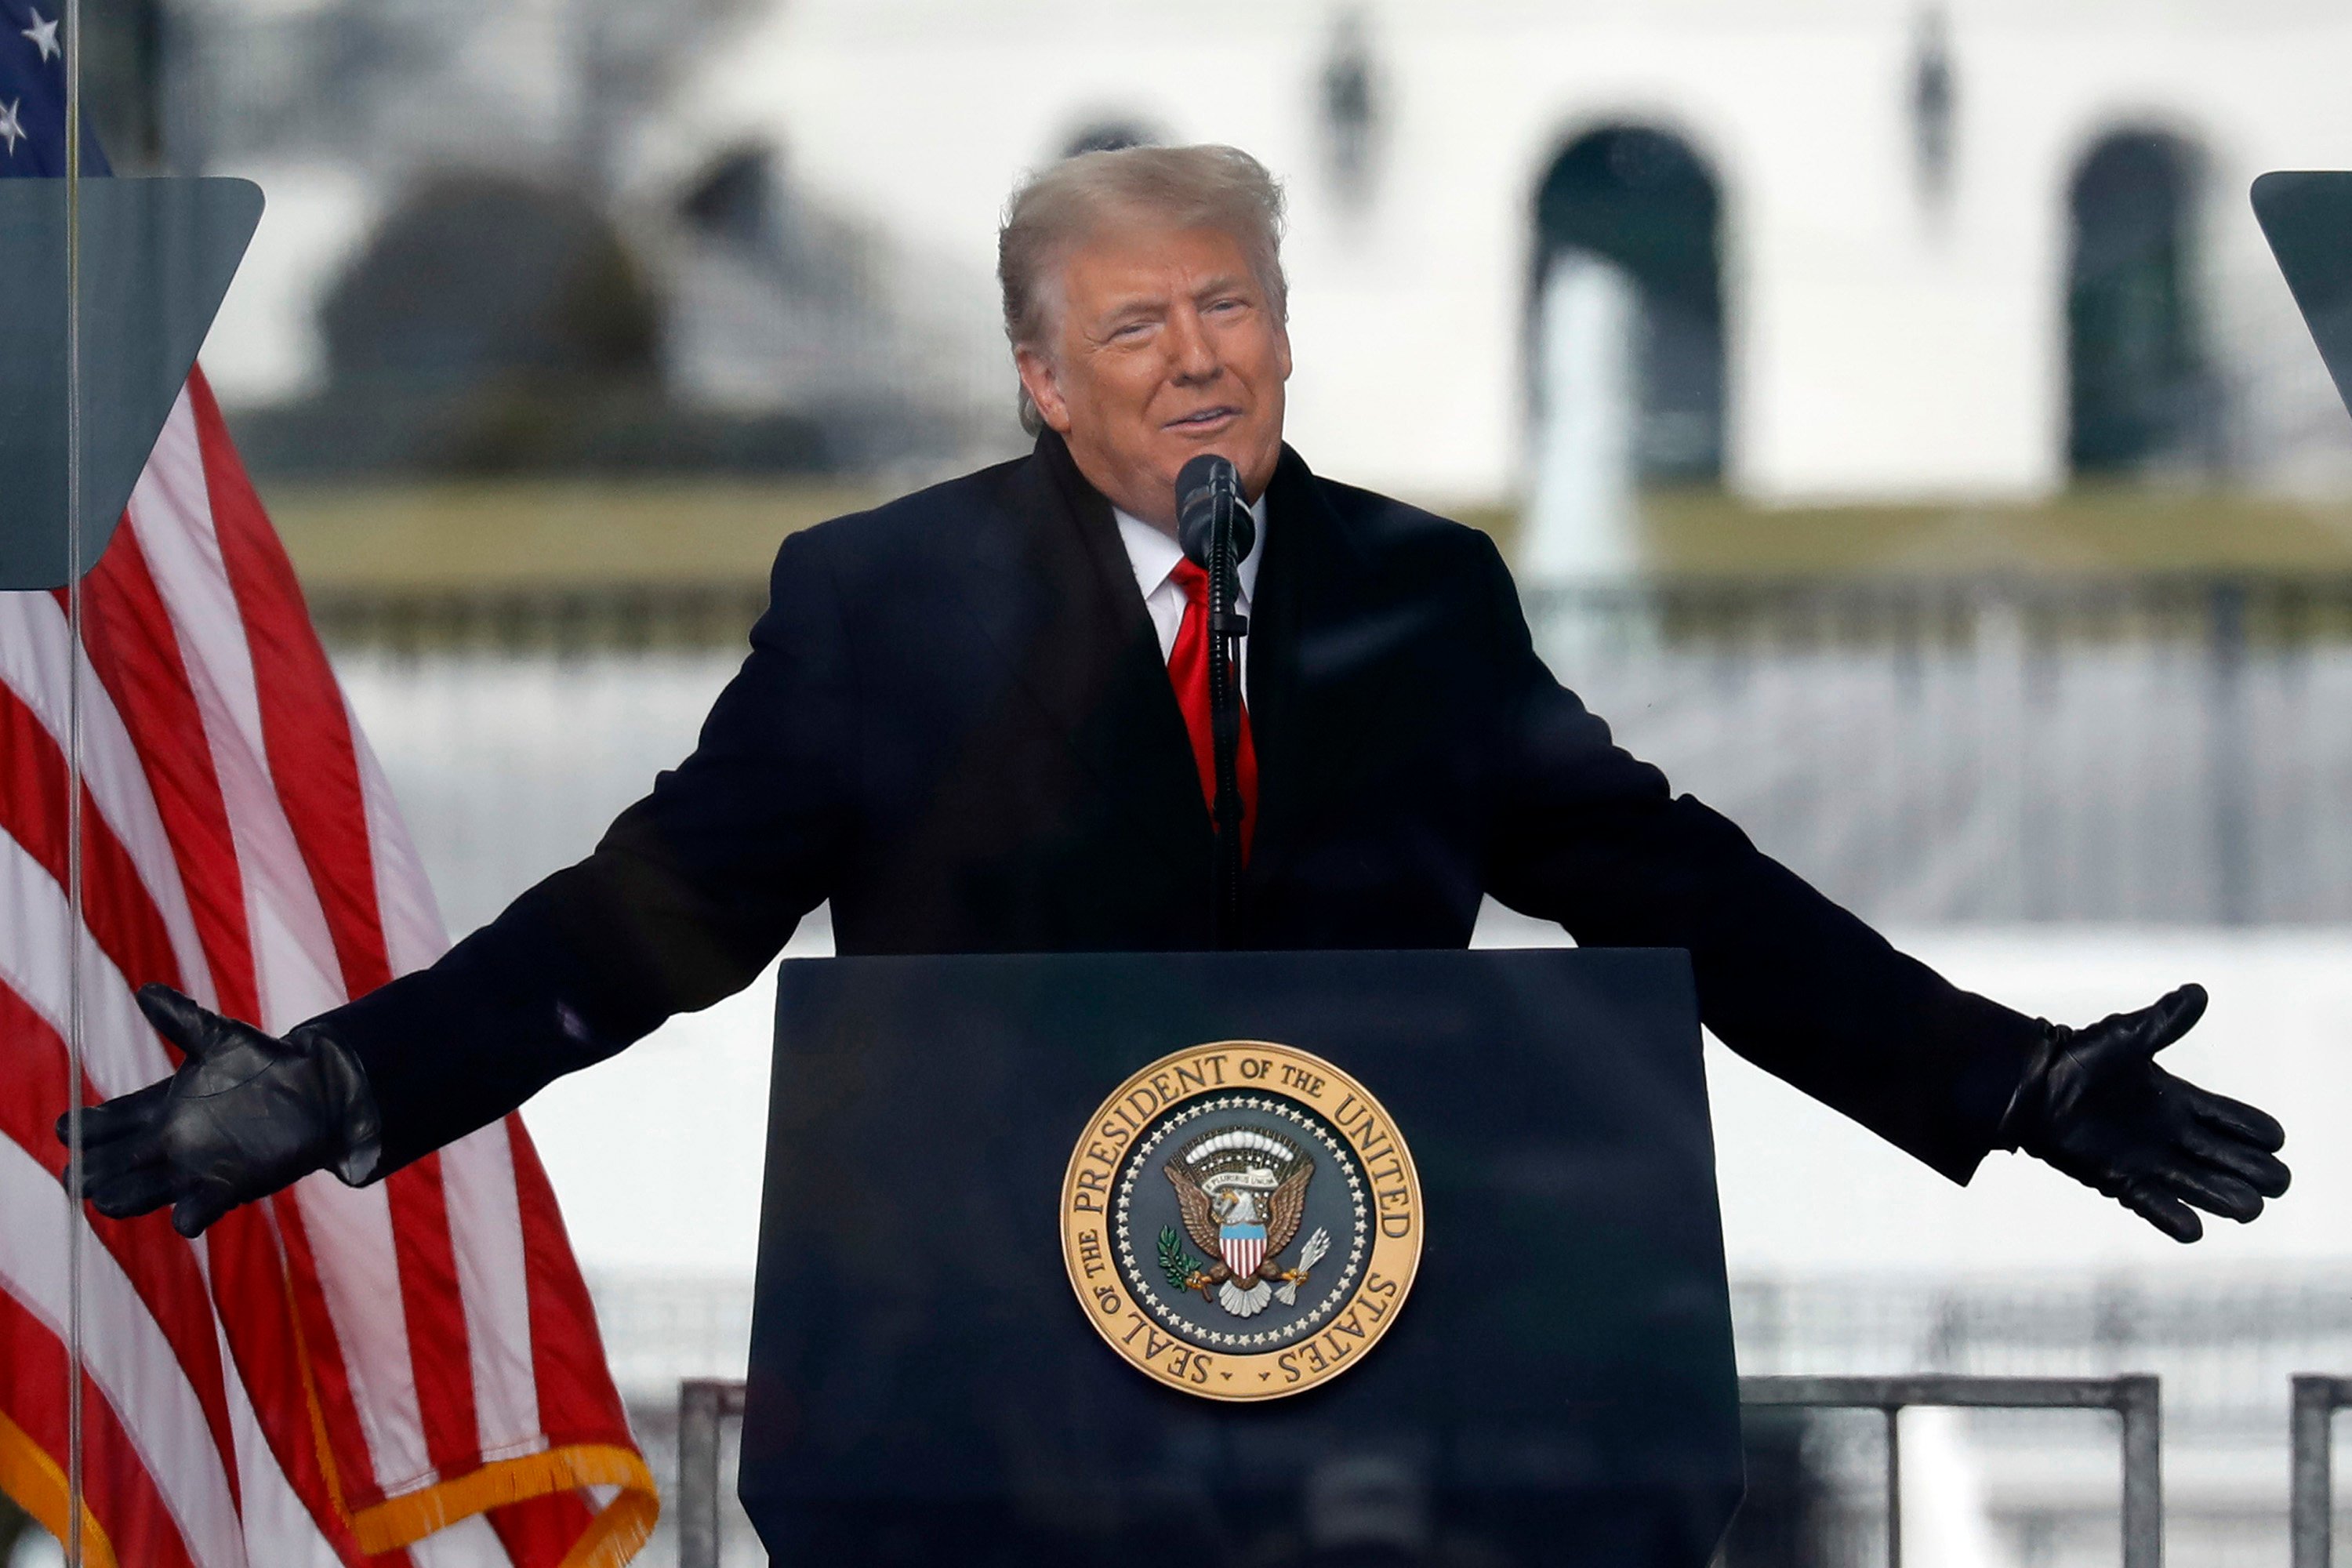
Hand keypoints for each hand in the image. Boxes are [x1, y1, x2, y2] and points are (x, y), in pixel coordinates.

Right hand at [59, 984, 382, 1237]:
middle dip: (93, 1169)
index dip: (87, 1127)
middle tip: (73, 1175)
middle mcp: (170, 1142)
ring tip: (104, 1198)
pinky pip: (199, 1209)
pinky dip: (191, 1215)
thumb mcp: (220, 1038)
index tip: (66, 1129)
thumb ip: (181, 1019)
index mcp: (163, 1107)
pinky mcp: (228, 1186)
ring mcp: (195, 1168)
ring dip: (125, 1195)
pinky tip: (185, 1216)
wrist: (318, 1089)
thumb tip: (144, 991)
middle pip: (117, 1161)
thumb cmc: (265, 1062)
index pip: (112, 1120)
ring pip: (145, 1189)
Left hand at [2003, 984, 2287, 1241]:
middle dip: (2255, 1171)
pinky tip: (2194, 1229)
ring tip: (2249, 1207)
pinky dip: (2173, 1218)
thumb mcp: (2126, 1037)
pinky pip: (2154, 1205)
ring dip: (2226, 1197)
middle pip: (2228, 1158)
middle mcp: (2171, 1134)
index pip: (2232, 1120)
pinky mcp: (2120, 1179)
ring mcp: (2149, 1159)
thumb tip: (2198, 992)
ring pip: (2201, 1186)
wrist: (2031, 1085)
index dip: (2256, 1131)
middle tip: (2273, 1180)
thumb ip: (2164, 1021)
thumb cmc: (2077, 1057)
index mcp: (2179, 1100)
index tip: (2274, 1139)